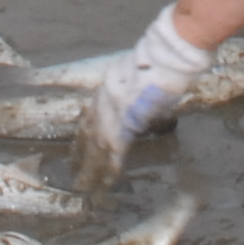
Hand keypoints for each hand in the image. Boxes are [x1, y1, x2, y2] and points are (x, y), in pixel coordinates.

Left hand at [78, 5, 216, 188]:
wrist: (168, 56)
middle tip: (74, 174)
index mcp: (108, 87)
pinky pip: (113, 154)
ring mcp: (111, 114)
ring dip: (90, 170)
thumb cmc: (165, 62)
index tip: (78, 149)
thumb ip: (137, 94)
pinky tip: (105, 185)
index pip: (91, 117)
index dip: (84, 135)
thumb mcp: (143, 76)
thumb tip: (143, 107)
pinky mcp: (123, 127)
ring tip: (83, 188)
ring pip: (95, 148)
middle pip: (88, 134)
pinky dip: (109, 171)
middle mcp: (104, 101)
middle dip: (81, 156)